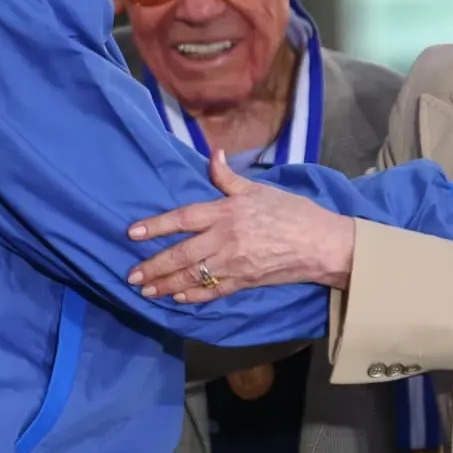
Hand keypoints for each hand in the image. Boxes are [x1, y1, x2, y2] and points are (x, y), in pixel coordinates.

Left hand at [127, 150, 355, 301]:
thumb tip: (213, 154)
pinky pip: (213, 291)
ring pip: (192, 276)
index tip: (133, 233)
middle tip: (131, 275)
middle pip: (182, 254)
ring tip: (146, 290)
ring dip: (166, 284)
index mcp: (228, 212)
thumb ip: (229, 177)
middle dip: (153, 266)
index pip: (184, 218)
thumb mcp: (259, 189)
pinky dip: (193, 296)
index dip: (157, 226)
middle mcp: (226, 239)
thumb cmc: (292, 212)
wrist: (322, 244)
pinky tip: (177, 297)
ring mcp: (234, 263)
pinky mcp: (245, 281)